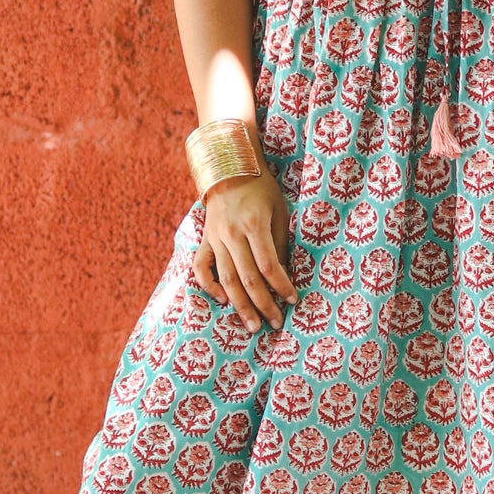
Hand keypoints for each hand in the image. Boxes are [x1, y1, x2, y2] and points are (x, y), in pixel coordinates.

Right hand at [193, 162, 296, 332]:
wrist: (229, 168)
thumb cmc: (262, 190)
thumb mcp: (279, 211)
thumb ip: (280, 244)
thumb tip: (283, 276)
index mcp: (255, 225)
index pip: (269, 266)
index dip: (281, 286)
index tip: (292, 300)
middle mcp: (232, 234)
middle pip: (248, 278)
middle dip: (263, 304)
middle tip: (275, 323)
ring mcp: (215, 238)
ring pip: (225, 279)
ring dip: (240, 305)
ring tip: (252, 325)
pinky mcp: (204, 239)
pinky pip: (201, 267)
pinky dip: (208, 286)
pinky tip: (222, 300)